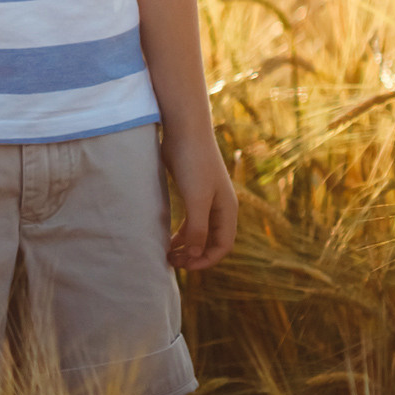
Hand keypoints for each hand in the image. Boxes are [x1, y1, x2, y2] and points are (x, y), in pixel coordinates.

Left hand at [162, 123, 238, 272]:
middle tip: (172, 261)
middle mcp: (220, 206)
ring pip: (199, 231)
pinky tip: (168, 237)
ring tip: (167, 253)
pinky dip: (181, 231)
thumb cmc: (193, 162)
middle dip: (194, 254)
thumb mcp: (196, 199)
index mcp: (227, 210)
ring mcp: (206, 198)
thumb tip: (195, 254)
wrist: (184, 129)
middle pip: (211, 241)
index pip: (223, 246)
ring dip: (186, 245)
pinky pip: (189, 219)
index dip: (206, 260)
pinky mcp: (191, 190)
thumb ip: (197, 228)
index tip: (185, 266)